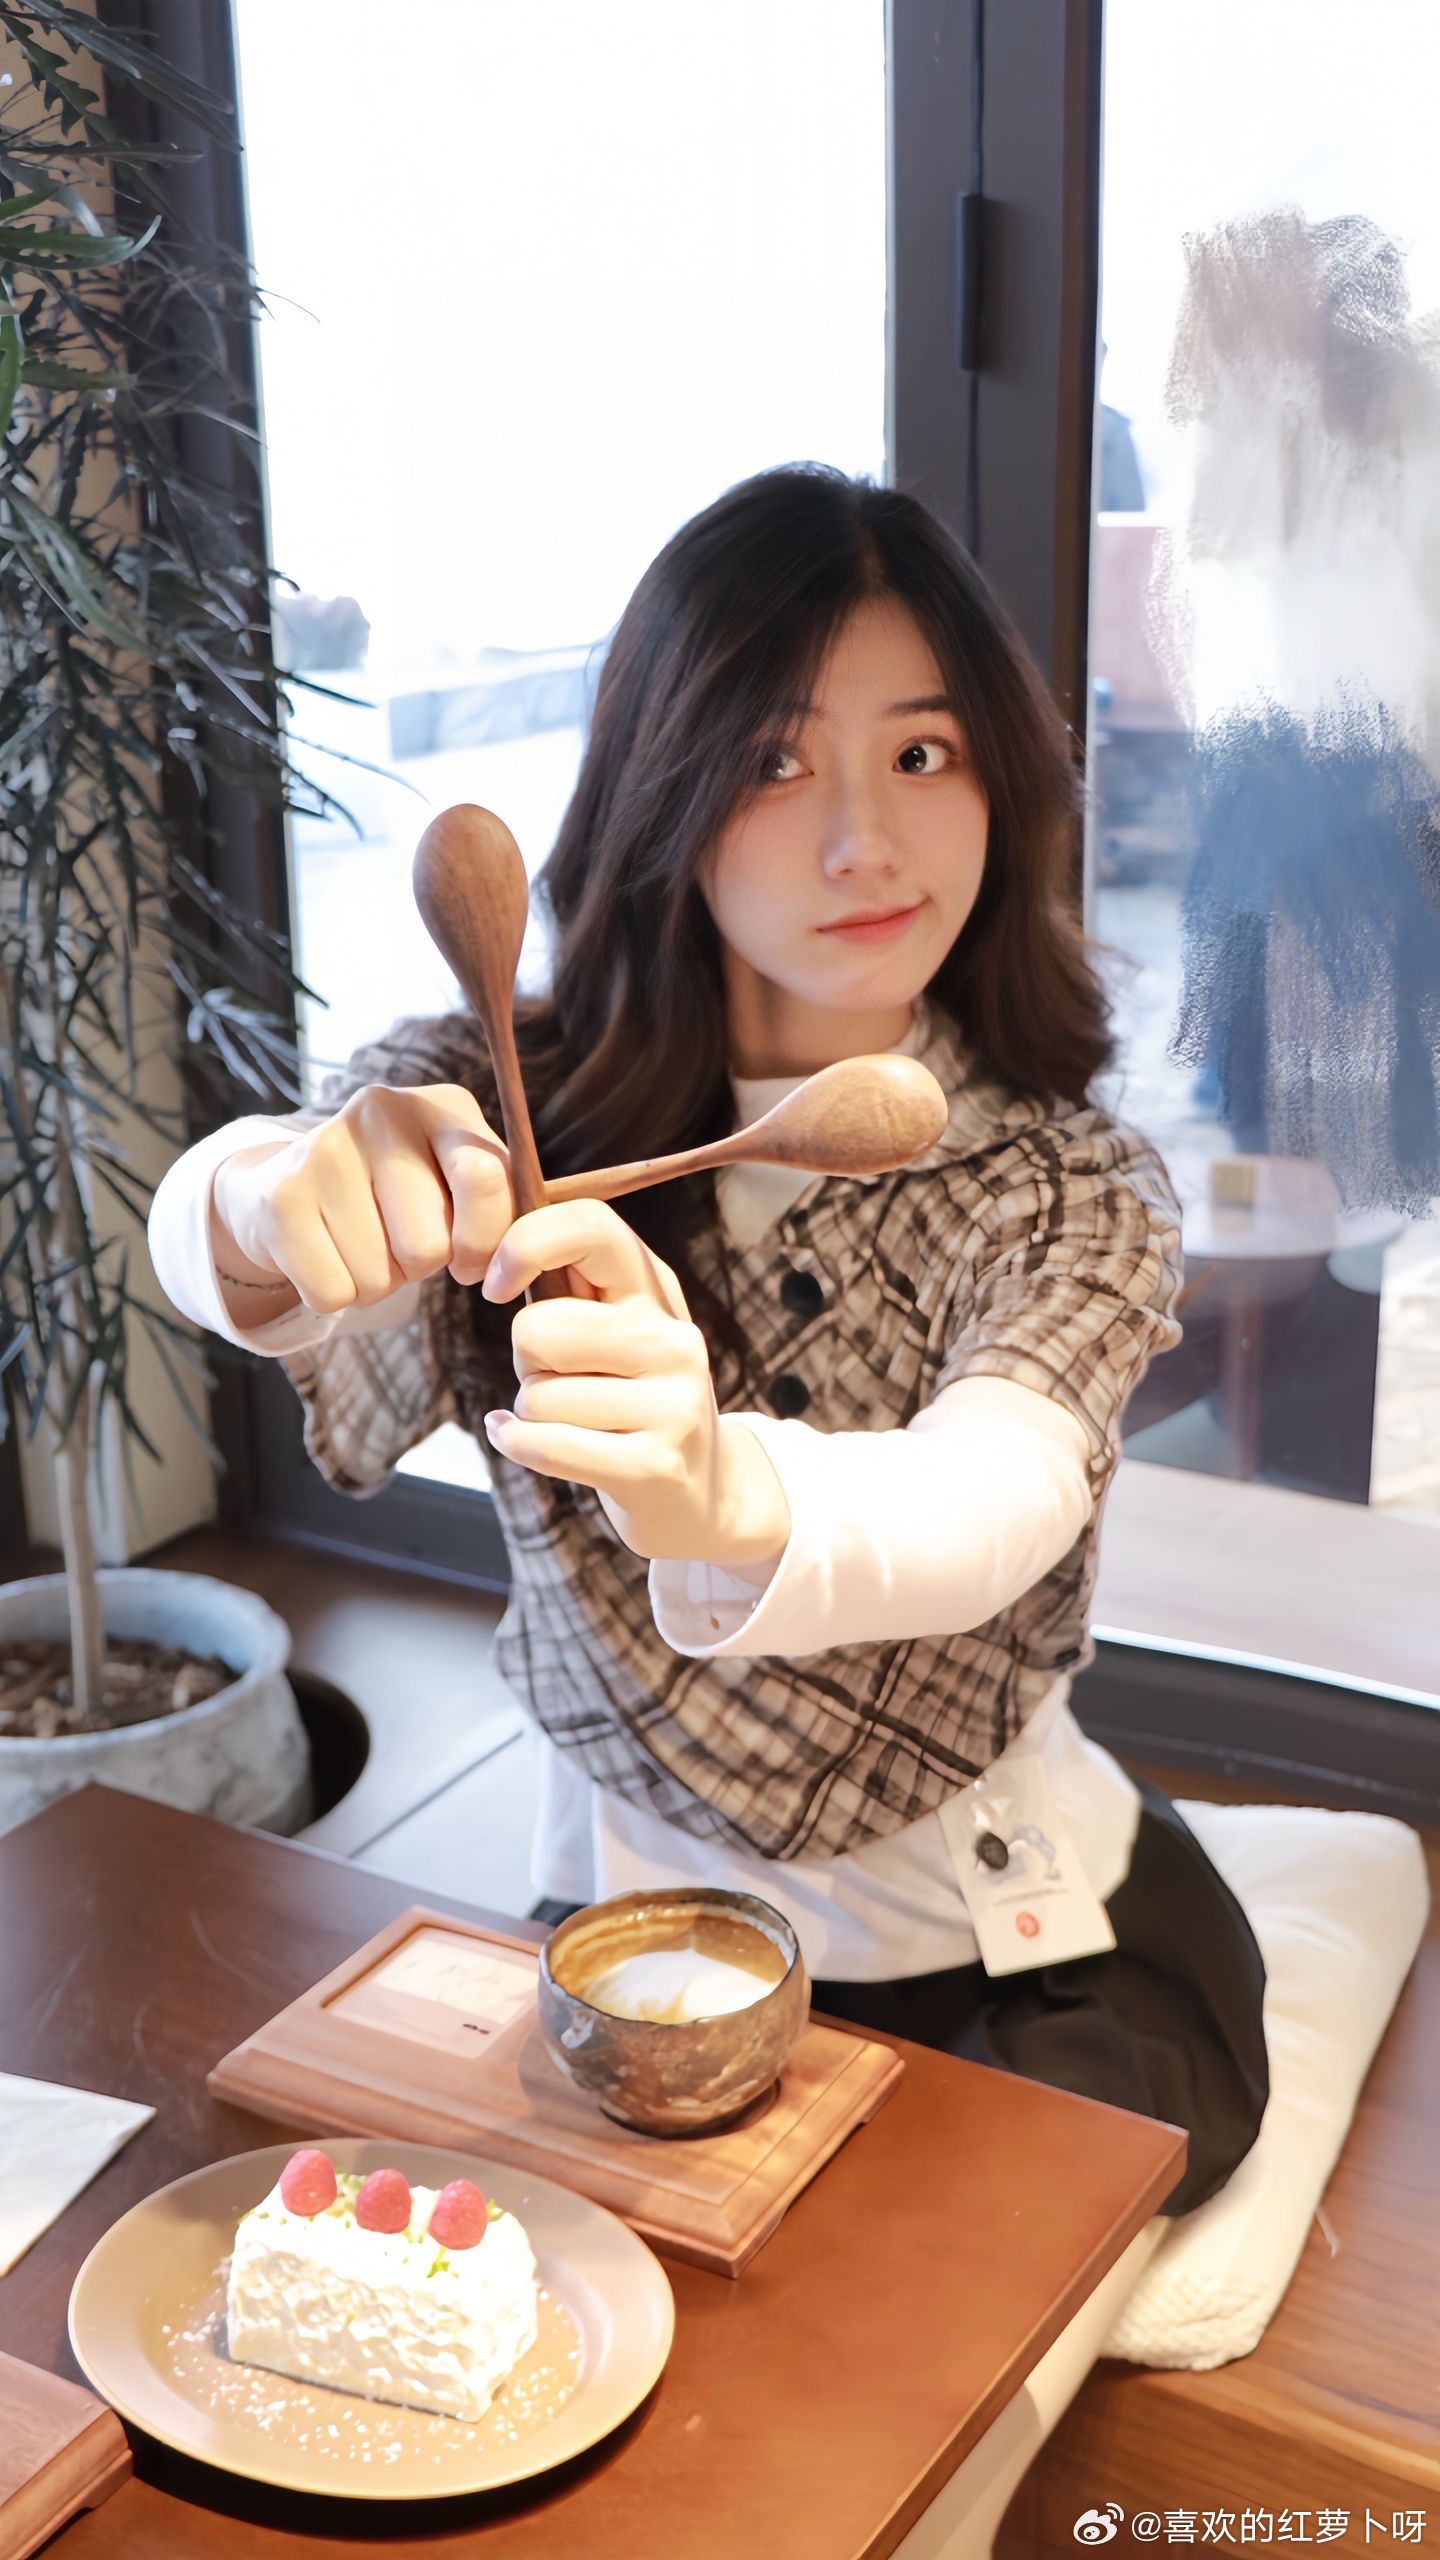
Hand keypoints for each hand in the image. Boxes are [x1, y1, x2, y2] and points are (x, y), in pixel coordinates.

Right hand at [212, 1083, 513, 1315]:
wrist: (285, 1182)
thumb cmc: (392, 1194)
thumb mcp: (453, 1183)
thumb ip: (496, 1207)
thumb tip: (506, 1263)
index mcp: (442, 1106)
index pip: (485, 1179)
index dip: (483, 1243)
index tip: (467, 1264)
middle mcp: (382, 1111)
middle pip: (428, 1245)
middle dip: (418, 1268)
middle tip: (396, 1242)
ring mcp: (325, 1147)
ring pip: (379, 1277)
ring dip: (375, 1283)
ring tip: (358, 1243)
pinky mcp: (281, 1195)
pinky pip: (333, 1292)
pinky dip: (334, 1294)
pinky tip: (324, 1252)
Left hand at [480, 1200, 790, 1570]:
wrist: (700, 1492)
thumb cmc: (630, 1399)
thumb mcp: (613, 1330)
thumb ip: (565, 1286)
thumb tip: (487, 1246)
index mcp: (655, 1292)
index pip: (589, 1226)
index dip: (524, 1244)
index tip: (497, 1285)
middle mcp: (673, 1340)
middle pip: (537, 1329)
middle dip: (525, 1362)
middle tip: (560, 1380)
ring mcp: (673, 1405)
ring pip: (536, 1396)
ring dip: (531, 1414)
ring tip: (576, 1421)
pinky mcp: (654, 1466)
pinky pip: (546, 1445)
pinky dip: (517, 1444)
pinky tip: (524, 1441)